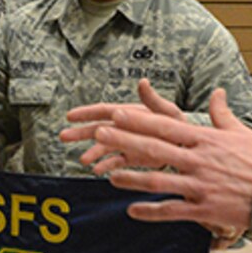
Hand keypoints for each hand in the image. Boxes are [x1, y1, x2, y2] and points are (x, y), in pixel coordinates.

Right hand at [60, 77, 185, 172]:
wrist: (188, 146)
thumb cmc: (179, 124)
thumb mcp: (168, 111)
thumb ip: (153, 100)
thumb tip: (143, 82)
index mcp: (129, 113)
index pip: (104, 111)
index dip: (87, 113)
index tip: (70, 116)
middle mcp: (124, 127)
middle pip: (98, 128)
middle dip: (80, 132)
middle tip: (63, 136)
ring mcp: (125, 143)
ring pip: (104, 147)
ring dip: (92, 152)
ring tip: (83, 160)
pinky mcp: (131, 158)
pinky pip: (114, 162)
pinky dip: (105, 166)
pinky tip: (97, 170)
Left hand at [62, 83, 251, 232]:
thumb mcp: (242, 133)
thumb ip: (223, 115)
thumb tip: (218, 93)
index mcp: (206, 139)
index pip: (165, 126)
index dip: (138, 121)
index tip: (116, 115)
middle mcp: (200, 160)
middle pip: (155, 149)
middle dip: (124, 141)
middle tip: (99, 134)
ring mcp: (200, 185)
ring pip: (158, 181)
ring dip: (131, 178)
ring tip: (108, 175)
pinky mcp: (204, 209)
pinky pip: (172, 211)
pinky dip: (150, 211)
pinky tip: (131, 211)